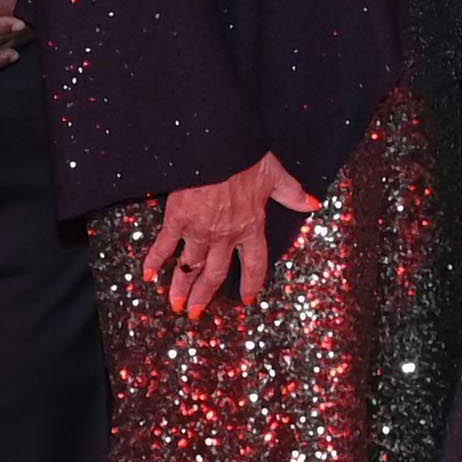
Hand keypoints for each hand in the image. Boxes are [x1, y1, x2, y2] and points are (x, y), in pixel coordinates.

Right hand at [138, 149, 319, 314]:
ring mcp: (200, 230)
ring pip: (190, 267)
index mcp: (252, 226)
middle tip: (196, 313)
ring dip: (181, 288)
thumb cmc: (246, 158)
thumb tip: (313, 204)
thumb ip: (292, 194)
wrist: (216, 148)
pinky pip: (165, 246)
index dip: (252, 283)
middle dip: (205, 295)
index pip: (255, 263)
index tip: (248, 299)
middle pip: (216, 274)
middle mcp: (226, 235)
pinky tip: (147, 276)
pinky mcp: (177, 220)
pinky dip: (155, 262)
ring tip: (175, 304)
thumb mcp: (275, 176)